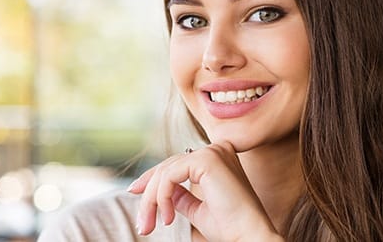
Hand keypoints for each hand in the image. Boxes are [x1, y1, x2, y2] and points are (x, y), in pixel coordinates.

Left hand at [127, 141, 282, 241]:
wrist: (248, 237)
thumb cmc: (230, 227)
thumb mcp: (198, 209)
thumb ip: (183, 196)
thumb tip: (164, 191)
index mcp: (218, 158)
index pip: (177, 163)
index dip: (153, 178)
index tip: (134, 192)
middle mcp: (216, 149)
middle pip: (169, 165)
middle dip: (148, 194)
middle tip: (142, 222)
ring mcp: (213, 151)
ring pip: (166, 171)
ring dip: (152, 200)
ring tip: (151, 224)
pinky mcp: (207, 160)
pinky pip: (170, 175)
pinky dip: (162, 196)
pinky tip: (167, 216)